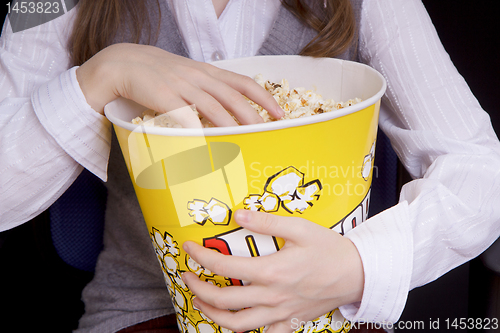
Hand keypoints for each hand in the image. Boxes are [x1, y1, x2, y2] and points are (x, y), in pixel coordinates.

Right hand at [76, 43, 283, 124]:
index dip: (264, 97)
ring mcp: (181, 86)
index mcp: (207, 72)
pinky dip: (196, 129)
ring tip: (244, 140)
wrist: (124, 63)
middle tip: (267, 131)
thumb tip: (230, 111)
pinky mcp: (163, 96)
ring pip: (213, 107)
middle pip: (233, 97)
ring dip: (231, 125)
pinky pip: (183, 115)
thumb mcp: (189, 75)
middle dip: (253, 115)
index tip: (279, 112)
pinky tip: (205, 143)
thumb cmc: (159, 74)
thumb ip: (208, 89)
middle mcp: (199, 77)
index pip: (243, 82)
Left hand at [182, 210, 364, 332]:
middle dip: (197, 288)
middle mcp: (272, 296)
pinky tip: (236, 319)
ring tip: (200, 301)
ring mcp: (280, 313)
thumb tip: (238, 214)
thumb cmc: (329, 249)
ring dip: (212, 314)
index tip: (189, 248)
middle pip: (223, 301)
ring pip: (237, 324)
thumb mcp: (299, 228)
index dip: (201, 257)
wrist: (357, 274)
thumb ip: (266, 222)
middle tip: (186, 277)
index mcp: (271, 271)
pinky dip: (245, 330)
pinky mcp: (290, 322)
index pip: (224, 266)